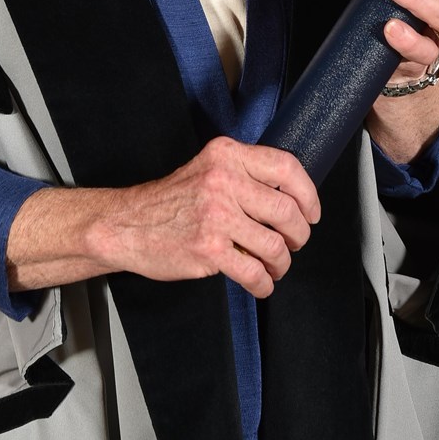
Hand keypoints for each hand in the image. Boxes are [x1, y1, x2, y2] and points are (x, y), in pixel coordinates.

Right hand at [91, 136, 320, 299]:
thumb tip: (291, 198)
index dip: (308, 194)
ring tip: (275, 266)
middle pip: (287, 211)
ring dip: (282, 263)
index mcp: (226, 156)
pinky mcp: (208, 249)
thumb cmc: (170, 201)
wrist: (127, 225)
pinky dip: (264, 283)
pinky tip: (260, 283)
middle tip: (294, 243)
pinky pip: (254, 272)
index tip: (312, 212)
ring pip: (275, 246)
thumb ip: (244, 174)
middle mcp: (223, 181)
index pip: (286, 168)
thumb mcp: (207, 168)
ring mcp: (216, 216)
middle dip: (299, 235)